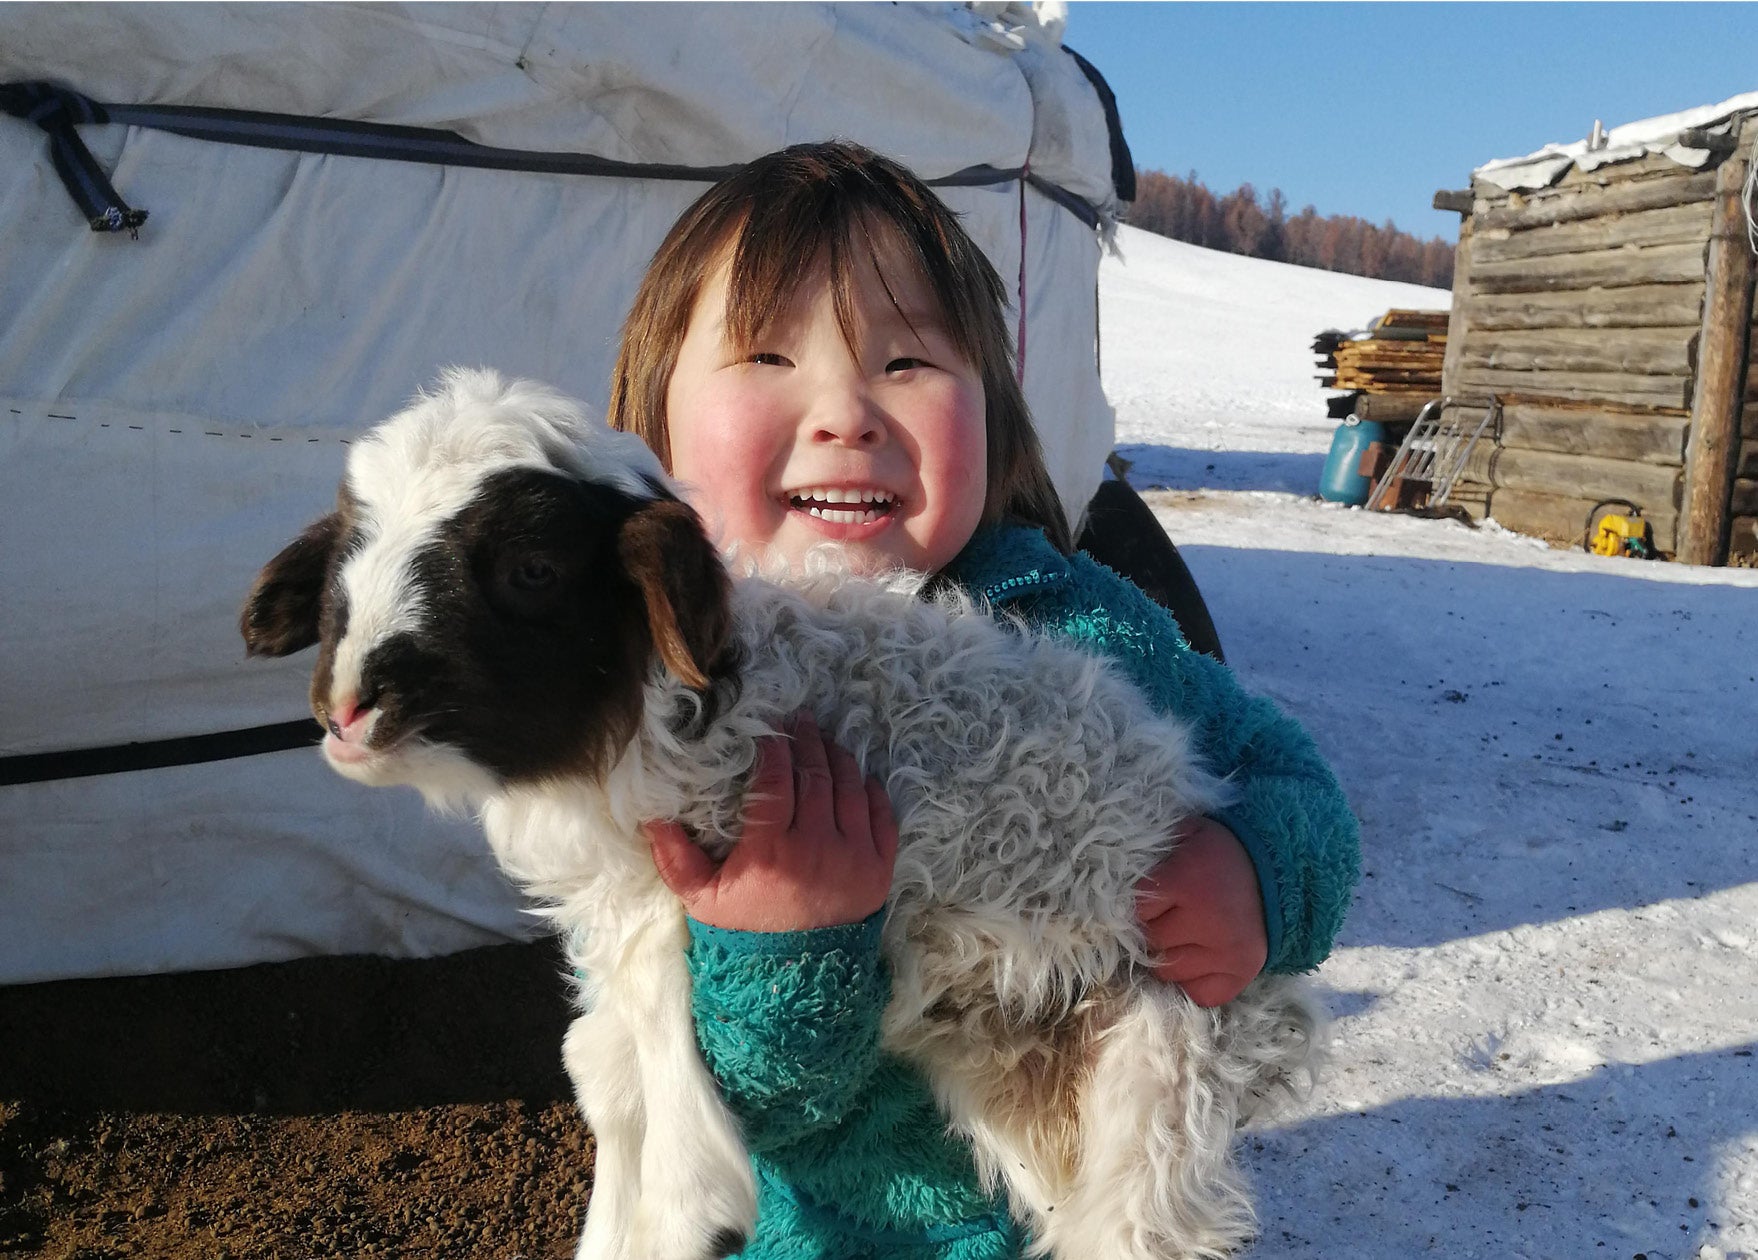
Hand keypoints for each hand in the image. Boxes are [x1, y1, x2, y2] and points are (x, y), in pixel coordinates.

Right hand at [647, 711, 898, 931]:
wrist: (796, 980)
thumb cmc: (747, 932)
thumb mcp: (702, 900)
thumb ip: (674, 857)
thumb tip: (652, 817)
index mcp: (771, 850)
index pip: (777, 781)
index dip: (774, 749)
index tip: (769, 731)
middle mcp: (817, 848)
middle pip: (816, 776)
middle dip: (807, 743)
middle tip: (801, 723)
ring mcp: (853, 857)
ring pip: (849, 789)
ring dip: (838, 759)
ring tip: (826, 741)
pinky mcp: (879, 870)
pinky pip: (881, 816)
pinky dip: (870, 791)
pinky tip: (858, 777)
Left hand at [1135, 817, 1267, 1006]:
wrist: (1277, 873)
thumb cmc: (1219, 855)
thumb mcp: (1186, 835)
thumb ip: (1152, 852)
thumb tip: (1113, 879)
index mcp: (1188, 882)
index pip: (1136, 911)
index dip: (1139, 907)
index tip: (1150, 901)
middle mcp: (1208, 922)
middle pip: (1151, 942)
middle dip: (1153, 930)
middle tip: (1168, 917)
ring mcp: (1226, 952)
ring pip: (1169, 971)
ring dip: (1170, 956)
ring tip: (1185, 936)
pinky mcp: (1241, 975)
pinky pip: (1198, 993)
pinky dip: (1193, 980)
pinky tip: (1200, 957)